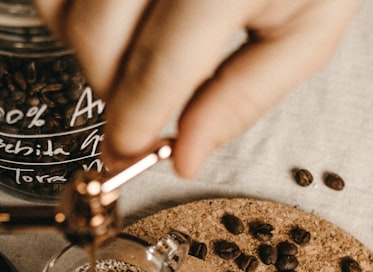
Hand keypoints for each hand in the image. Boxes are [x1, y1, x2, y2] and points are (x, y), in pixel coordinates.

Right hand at [33, 0, 358, 177]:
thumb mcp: (307, 27)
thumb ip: (245, 96)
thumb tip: (185, 156)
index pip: (159, 68)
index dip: (135, 123)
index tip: (128, 151)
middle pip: (99, 41)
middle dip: (112, 91)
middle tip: (141, 102)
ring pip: (66, 13)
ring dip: (89, 49)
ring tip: (133, 50)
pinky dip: (66, 12)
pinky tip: (108, 17)